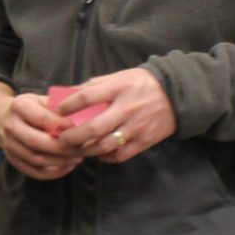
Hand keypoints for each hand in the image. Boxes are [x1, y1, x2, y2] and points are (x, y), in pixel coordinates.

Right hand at [0, 89, 81, 181]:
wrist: (2, 119)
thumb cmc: (30, 108)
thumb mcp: (41, 99)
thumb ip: (58, 106)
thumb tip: (83, 116)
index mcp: (19, 106)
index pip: (42, 118)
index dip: (62, 125)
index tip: (80, 128)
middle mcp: (10, 126)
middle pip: (37, 141)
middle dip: (62, 148)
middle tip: (81, 149)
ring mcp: (9, 145)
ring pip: (36, 159)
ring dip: (60, 161)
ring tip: (77, 158)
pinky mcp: (13, 160)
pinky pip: (34, 171)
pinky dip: (53, 173)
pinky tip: (67, 167)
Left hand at [53, 69, 177, 164]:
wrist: (177, 95)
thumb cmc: (142, 84)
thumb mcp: (119, 76)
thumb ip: (95, 85)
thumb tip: (69, 93)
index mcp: (119, 88)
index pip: (87, 97)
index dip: (69, 105)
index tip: (58, 111)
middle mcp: (126, 109)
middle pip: (93, 128)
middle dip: (72, 136)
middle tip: (61, 139)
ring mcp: (136, 127)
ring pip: (104, 145)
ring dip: (85, 151)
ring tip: (75, 150)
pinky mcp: (143, 142)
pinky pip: (119, 155)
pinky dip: (105, 157)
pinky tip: (97, 154)